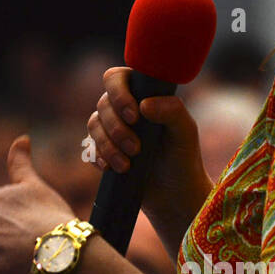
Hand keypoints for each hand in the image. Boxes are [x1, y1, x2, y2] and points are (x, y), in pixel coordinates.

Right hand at [86, 66, 212, 234]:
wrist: (174, 195)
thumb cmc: (183, 157)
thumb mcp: (185, 132)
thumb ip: (172, 111)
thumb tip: (144, 105)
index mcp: (143, 93)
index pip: (117, 78)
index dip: (119, 93)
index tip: (134, 116)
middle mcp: (125, 106)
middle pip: (104, 103)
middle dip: (116, 128)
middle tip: (136, 149)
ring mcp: (112, 127)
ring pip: (94, 124)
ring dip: (107, 145)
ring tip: (126, 165)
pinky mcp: (104, 148)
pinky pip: (89, 146)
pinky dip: (99, 156)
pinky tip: (111, 168)